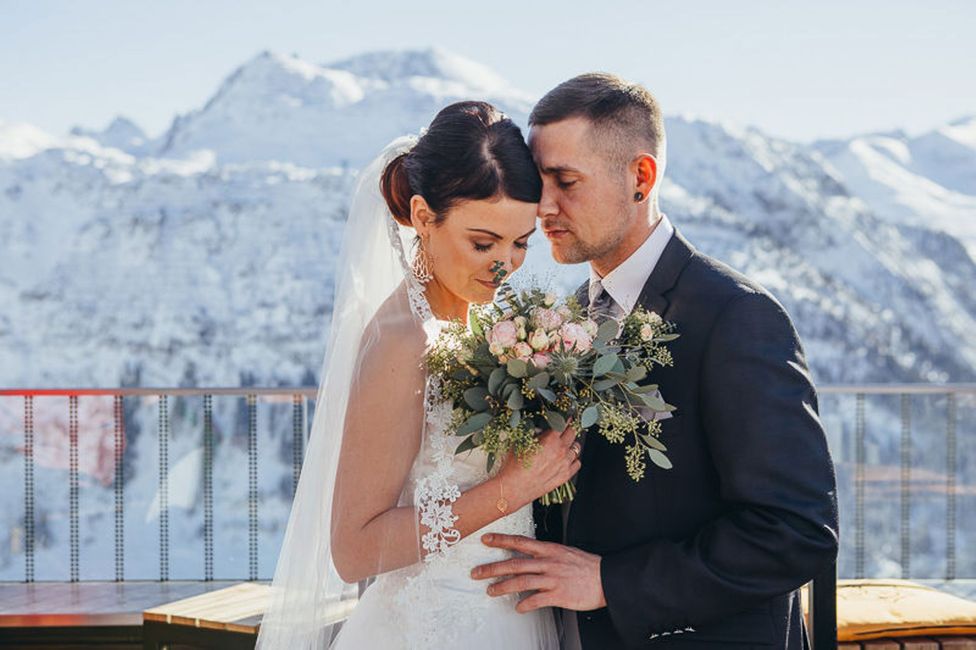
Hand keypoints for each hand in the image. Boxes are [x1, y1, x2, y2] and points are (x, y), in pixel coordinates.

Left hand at [471, 533, 605, 612]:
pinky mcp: (558, 595)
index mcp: (549, 549)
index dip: (501, 540)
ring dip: (503, 586)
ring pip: (521, 581)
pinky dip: (524, 604)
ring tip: (490, 590)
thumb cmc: (586, 567)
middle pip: (514, 563)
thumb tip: (529, 557)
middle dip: (492, 568)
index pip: (520, 542)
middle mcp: (548, 562)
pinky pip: (536, 600)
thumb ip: (546, 554)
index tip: (485, 539)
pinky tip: (518, 607)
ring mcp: (552, 578)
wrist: (607, 579)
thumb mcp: (565, 552)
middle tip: (476, 572)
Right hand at [495, 425, 579, 506]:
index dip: (564, 418)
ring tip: (566, 443)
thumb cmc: (514, 467)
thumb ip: (534, 433)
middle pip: (573, 433)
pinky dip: (573, 459)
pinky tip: (567, 458)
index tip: (565, 417)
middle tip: (567, 427)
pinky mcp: (565, 476)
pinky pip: (577, 464)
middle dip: (570, 428)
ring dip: (572, 444)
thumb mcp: (521, 443)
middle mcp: (560, 451)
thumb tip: (540, 429)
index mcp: (550, 440)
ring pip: (576, 449)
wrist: (513, 488)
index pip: (563, 423)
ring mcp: (564, 464)